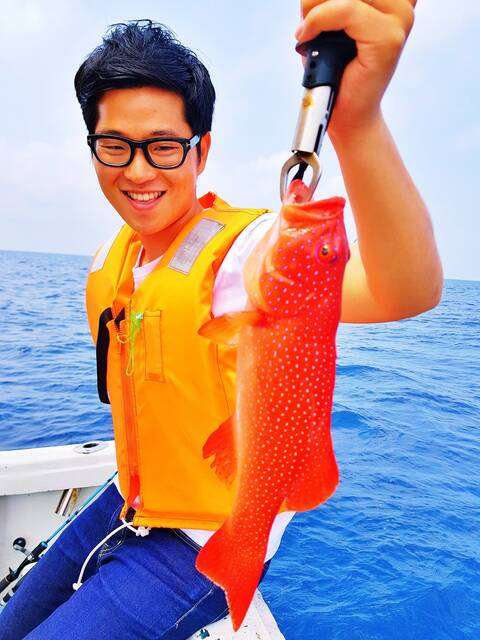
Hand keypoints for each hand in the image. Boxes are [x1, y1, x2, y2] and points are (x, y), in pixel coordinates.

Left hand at [295, 0, 415, 141]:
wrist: (343, 113)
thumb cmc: (333, 70)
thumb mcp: (328, 24)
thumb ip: (330, 1)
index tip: (314, 5)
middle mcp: (401, 3)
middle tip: (307, 20)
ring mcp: (400, 18)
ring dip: (314, 9)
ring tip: (309, 30)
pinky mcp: (389, 36)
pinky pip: (344, 10)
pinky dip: (317, 21)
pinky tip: (307, 36)